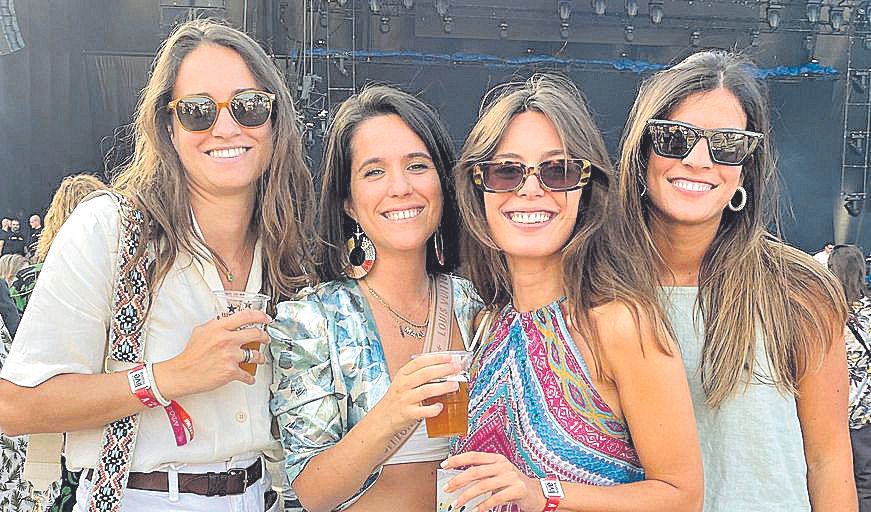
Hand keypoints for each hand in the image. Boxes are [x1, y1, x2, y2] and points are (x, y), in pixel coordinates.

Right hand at [154, 309, 271, 398]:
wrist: (182, 373)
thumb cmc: (190, 355)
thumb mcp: (201, 331)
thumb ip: (216, 325)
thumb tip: (228, 322)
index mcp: (219, 328)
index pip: (246, 316)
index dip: (260, 316)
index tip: (265, 318)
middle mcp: (227, 340)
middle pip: (256, 334)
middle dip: (265, 336)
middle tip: (266, 338)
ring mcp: (230, 356)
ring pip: (256, 355)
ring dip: (260, 357)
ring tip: (260, 358)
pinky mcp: (231, 371)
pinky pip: (247, 374)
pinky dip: (250, 377)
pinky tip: (250, 377)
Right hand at [375, 353, 462, 432]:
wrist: (381, 419)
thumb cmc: (395, 401)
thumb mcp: (402, 383)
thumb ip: (418, 376)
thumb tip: (441, 370)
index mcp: (402, 375)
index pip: (419, 362)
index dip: (435, 358)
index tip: (448, 357)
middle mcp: (403, 385)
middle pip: (425, 374)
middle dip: (443, 369)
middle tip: (456, 368)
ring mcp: (404, 399)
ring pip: (426, 390)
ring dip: (442, 387)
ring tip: (454, 385)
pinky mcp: (407, 413)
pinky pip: (422, 411)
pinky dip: (433, 409)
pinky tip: (440, 407)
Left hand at [441, 452, 545, 511]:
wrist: (537, 493)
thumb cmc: (514, 483)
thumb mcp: (499, 473)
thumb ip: (483, 472)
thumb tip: (459, 477)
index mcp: (497, 458)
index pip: (473, 456)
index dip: (457, 459)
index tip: (444, 465)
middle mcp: (503, 465)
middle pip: (475, 471)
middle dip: (458, 481)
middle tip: (447, 488)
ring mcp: (511, 476)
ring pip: (482, 485)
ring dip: (467, 496)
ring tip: (457, 503)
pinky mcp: (517, 489)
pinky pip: (495, 498)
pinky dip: (483, 505)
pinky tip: (475, 510)